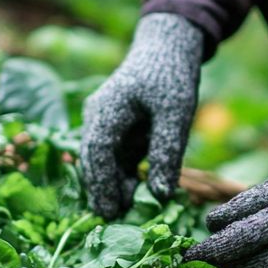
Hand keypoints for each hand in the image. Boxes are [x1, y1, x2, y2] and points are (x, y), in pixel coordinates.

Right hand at [80, 13, 203, 217]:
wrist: (167, 47)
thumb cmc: (172, 76)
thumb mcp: (176, 114)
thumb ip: (166, 152)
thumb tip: (160, 195)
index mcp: (107, 109)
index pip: (97, 152)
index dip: (101, 184)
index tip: (109, 211)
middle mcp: (97, 116)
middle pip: (92, 159)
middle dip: (101, 190)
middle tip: (114, 220)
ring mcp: (102, 121)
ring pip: (100, 160)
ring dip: (111, 184)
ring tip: (125, 211)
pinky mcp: (113, 127)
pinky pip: (112, 155)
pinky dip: (119, 174)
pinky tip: (131, 192)